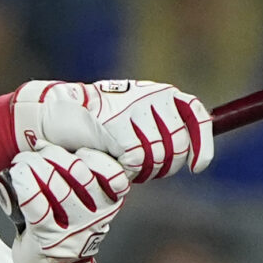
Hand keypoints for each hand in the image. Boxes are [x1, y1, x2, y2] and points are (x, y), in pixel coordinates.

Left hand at [0, 144, 129, 262]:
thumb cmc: (68, 228)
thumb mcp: (87, 202)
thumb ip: (84, 174)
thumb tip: (59, 140)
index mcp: (110, 200)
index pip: (107, 167)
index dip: (86, 152)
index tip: (71, 148)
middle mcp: (97, 214)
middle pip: (77, 170)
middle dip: (53, 154)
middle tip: (38, 152)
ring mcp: (73, 227)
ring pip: (55, 183)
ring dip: (34, 165)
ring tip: (23, 161)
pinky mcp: (49, 237)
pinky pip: (36, 203)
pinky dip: (25, 183)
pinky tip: (18, 173)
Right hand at [11, 78, 212, 182]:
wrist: (60, 113)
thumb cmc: (99, 122)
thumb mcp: (136, 119)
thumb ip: (163, 130)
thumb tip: (193, 155)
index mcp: (163, 93)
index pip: (197, 116)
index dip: (202, 145)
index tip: (197, 167)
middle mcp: (155, 97)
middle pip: (179, 146)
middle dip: (164, 166)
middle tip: (141, 168)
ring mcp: (138, 111)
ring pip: (159, 157)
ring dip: (142, 169)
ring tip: (121, 159)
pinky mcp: (121, 127)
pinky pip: (137, 161)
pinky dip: (125, 168)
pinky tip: (110, 157)